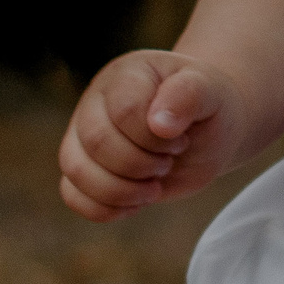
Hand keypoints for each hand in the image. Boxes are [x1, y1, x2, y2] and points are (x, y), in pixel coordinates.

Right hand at [58, 50, 246, 221]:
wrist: (210, 129)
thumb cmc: (208, 106)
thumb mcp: (211, 92)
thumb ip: (189, 95)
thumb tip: (160, 123)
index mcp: (126, 75)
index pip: (124, 110)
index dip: (154, 137)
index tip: (181, 140)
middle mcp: (96, 102)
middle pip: (97, 142)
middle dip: (140, 164)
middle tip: (168, 162)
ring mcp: (83, 136)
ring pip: (76, 170)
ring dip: (121, 190)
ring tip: (154, 185)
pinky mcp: (85, 168)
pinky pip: (71, 195)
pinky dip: (104, 209)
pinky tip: (136, 203)